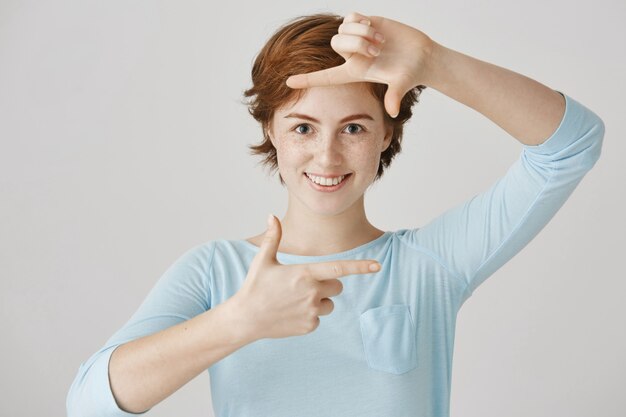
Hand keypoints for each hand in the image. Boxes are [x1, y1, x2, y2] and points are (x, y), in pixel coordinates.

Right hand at [232, 215, 380, 340]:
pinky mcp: (309, 326)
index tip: (377, 266)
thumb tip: (272, 216)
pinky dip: (309, 316)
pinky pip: (319, 318)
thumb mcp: (263, 260)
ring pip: (329, 304)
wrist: (245, 319)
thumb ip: (273, 237)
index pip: (339, 268)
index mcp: (305, 273)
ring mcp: (311, 311)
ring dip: (319, 301)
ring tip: (294, 301)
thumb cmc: (255, 286)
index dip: (360, 267)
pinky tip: (290, 314)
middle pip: (337, 286)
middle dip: (327, 285)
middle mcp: (312, 292)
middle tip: (303, 286)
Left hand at [286, 11, 434, 117]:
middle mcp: (352, 56)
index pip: (325, 77)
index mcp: (355, 72)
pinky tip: (374, 27)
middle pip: (336, 44)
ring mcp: (357, 39)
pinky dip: (361, 21)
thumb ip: (395, 95)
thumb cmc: (411, 72)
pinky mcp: (365, 23)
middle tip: (377, 50)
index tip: (288, 82)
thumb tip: (393, 112)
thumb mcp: (402, 84)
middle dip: (357, 44)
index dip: (307, 79)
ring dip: (362, 33)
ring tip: (380, 41)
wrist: (420, 55)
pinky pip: (350, 17)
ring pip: (342, 29)